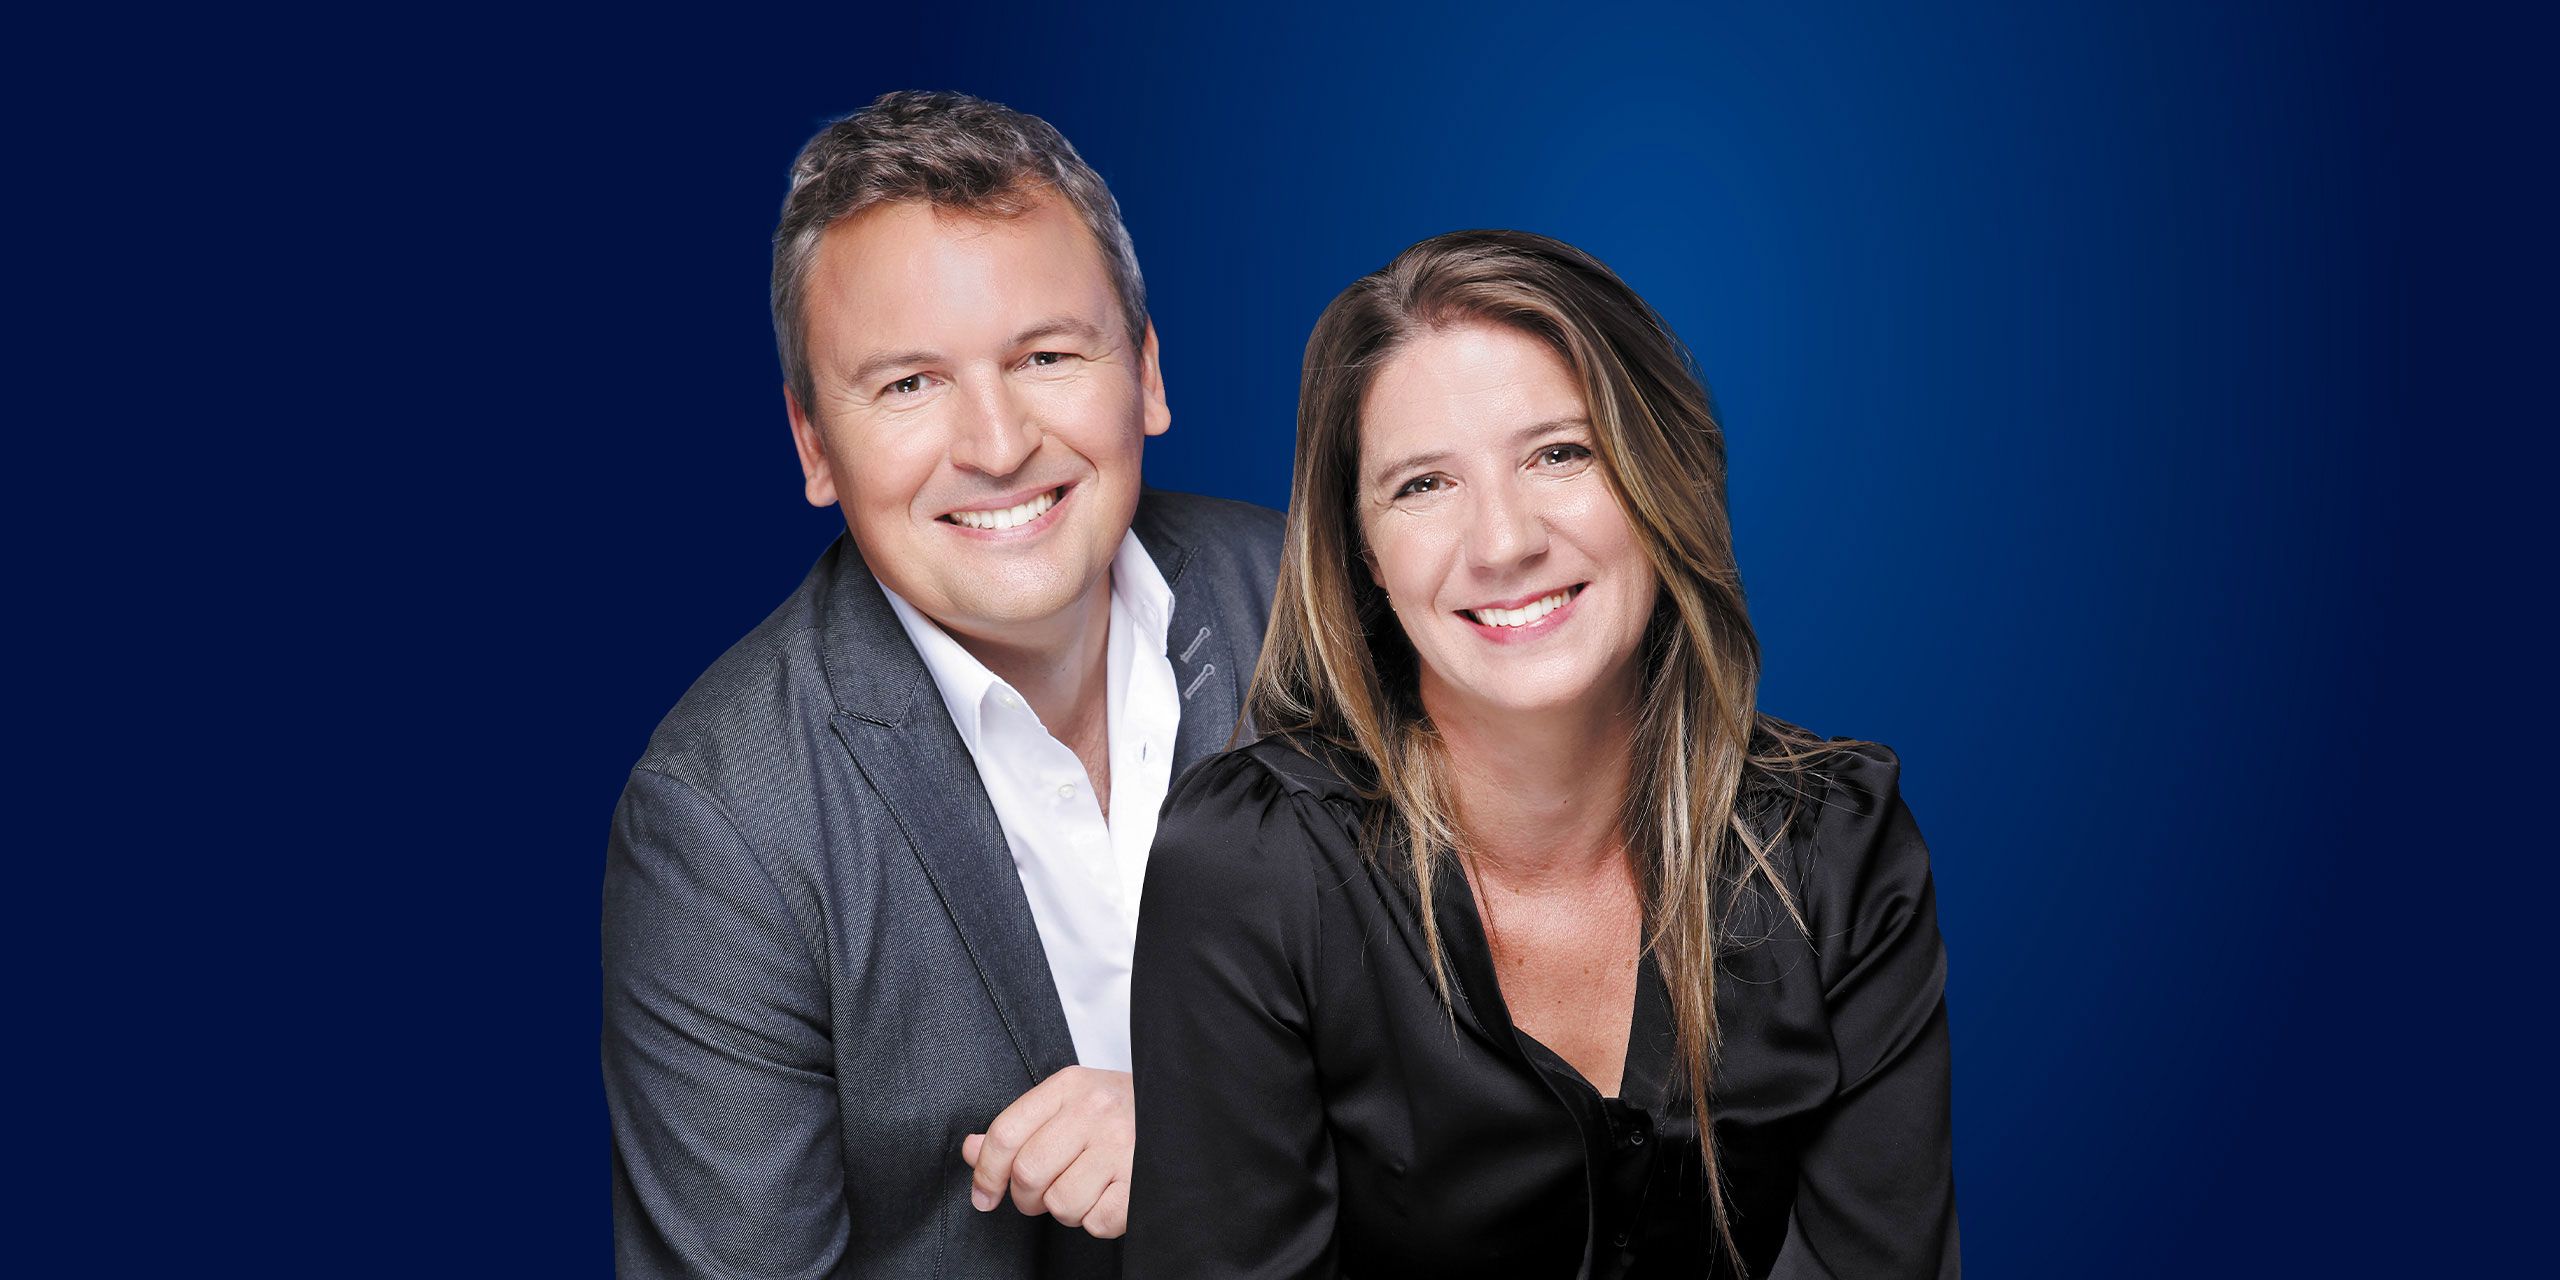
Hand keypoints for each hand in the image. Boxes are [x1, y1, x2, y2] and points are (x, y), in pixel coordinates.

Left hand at [961, 1066, 1133, 1238]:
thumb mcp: (1067, 1104)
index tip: (984, 1196)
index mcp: (1070, 1086)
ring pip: (1061, 1204)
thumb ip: (1018, 1127)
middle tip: (1041, 1194)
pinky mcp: (1145, 1180)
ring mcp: (1123, 1145)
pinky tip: (1109, 1197)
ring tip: (1084, 1189)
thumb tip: (970, 1150)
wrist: (1183, 1104)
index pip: (1005, 1134)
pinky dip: (1097, 1220)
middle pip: (1029, 1173)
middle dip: (1026, 1197)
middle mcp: (1096, 1110)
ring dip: (1065, 1210)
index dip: (986, 1173)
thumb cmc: (1119, 1111)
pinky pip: (1097, 1222)